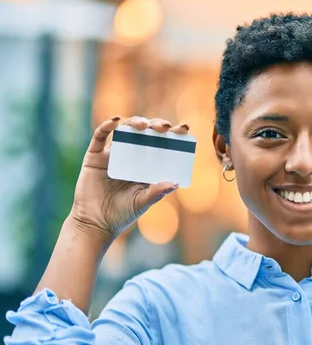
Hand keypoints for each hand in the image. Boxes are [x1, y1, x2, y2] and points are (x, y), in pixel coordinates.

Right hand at [68, 116, 189, 244]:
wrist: (95, 224)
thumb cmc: (121, 214)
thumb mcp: (142, 202)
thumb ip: (156, 192)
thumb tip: (176, 183)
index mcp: (145, 165)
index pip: (162, 144)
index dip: (173, 134)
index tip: (184, 128)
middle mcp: (130, 156)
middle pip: (145, 133)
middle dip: (155, 126)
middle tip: (164, 127)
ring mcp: (112, 155)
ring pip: (124, 131)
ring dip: (134, 123)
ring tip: (144, 126)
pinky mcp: (94, 157)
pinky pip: (99, 137)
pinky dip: (107, 126)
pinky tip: (116, 121)